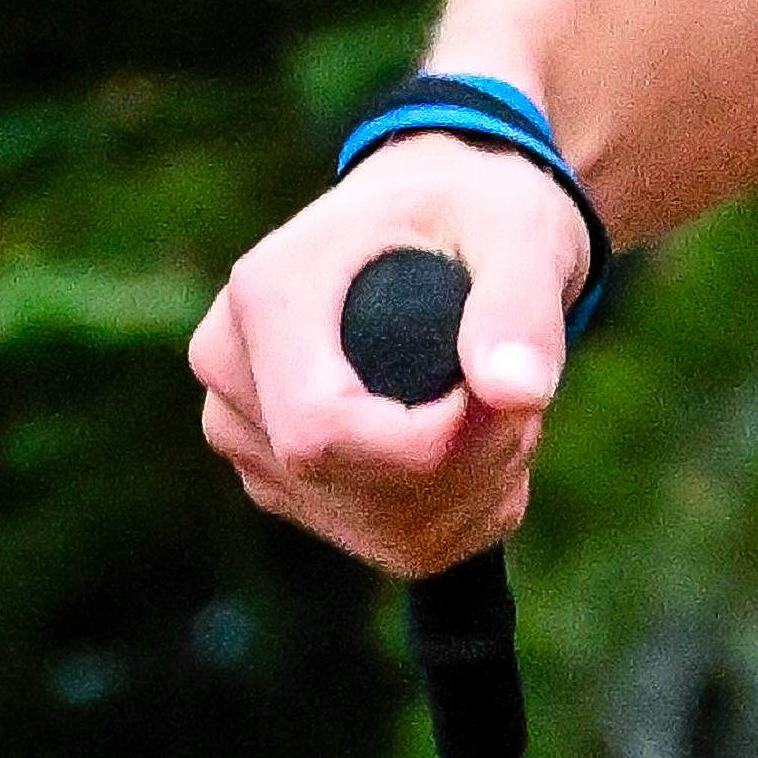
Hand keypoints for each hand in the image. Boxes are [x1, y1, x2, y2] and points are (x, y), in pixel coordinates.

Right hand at [186, 145, 585, 569]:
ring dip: (477, 490)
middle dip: (468, 465)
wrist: (441, 226)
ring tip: (503, 410)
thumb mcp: (518, 233)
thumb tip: (519, 393)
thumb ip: (522, 307)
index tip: (505, 400)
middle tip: (523, 397)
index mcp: (267, 298)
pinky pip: (396, 544)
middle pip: (352, 487)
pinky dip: (466, 512)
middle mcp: (233, 376)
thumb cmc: (473, 213)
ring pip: (383, 527)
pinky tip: (483, 448)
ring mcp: (249, 440)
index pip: (319, 432)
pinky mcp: (288, 487)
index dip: (427, 447)